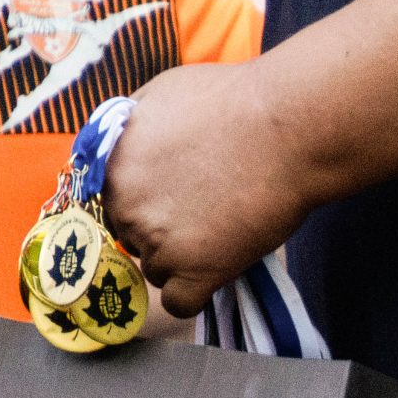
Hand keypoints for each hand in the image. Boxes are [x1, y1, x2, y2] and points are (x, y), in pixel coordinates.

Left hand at [106, 63, 310, 316]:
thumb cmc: (233, 102)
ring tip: (223, 233)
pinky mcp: (195, 272)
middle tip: (207, 214)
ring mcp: (158, 242)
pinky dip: (197, 293)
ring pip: (157, 271)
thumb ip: (132, 129)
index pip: (114, 204)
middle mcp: (124, 206)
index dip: (148, 202)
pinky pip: (180, 303)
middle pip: (133, 239)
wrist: (286, 130)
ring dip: (185, 261)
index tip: (179, 198)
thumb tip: (125, 148)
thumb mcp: (160, 94)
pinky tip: (218, 271)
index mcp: (111, 165)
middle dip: (165, 231)